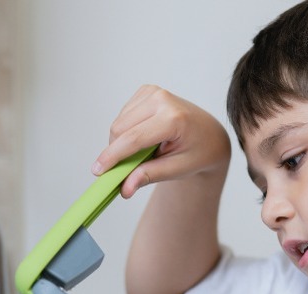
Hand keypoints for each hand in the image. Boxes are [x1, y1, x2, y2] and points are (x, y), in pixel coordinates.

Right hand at [93, 85, 230, 197]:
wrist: (210, 135)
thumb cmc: (197, 153)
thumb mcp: (179, 170)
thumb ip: (150, 176)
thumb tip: (125, 188)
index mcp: (174, 118)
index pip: (133, 139)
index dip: (112, 156)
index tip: (97, 171)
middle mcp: (162, 99)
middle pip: (120, 129)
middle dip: (117, 152)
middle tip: (128, 169)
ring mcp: (154, 92)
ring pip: (119, 123)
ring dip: (122, 142)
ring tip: (146, 151)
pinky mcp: (147, 91)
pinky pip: (123, 116)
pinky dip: (127, 131)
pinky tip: (145, 136)